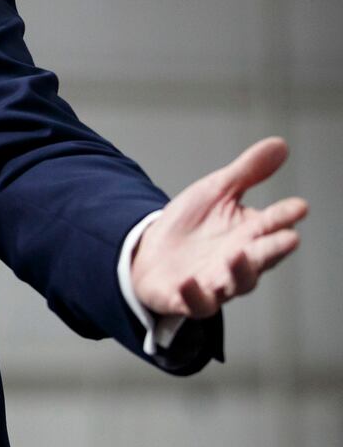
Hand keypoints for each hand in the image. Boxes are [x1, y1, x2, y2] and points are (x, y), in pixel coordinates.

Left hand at [131, 137, 308, 318]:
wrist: (149, 252)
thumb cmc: (191, 225)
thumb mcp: (216, 192)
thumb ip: (248, 172)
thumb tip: (281, 144)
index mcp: (249, 234)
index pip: (273, 225)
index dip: (285, 216)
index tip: (298, 206)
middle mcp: (239, 262)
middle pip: (262, 257)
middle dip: (274, 248)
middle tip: (289, 238)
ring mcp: (215, 283)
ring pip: (236, 283)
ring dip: (240, 271)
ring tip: (239, 255)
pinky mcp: (187, 299)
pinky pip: (195, 302)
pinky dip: (194, 295)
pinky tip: (188, 281)